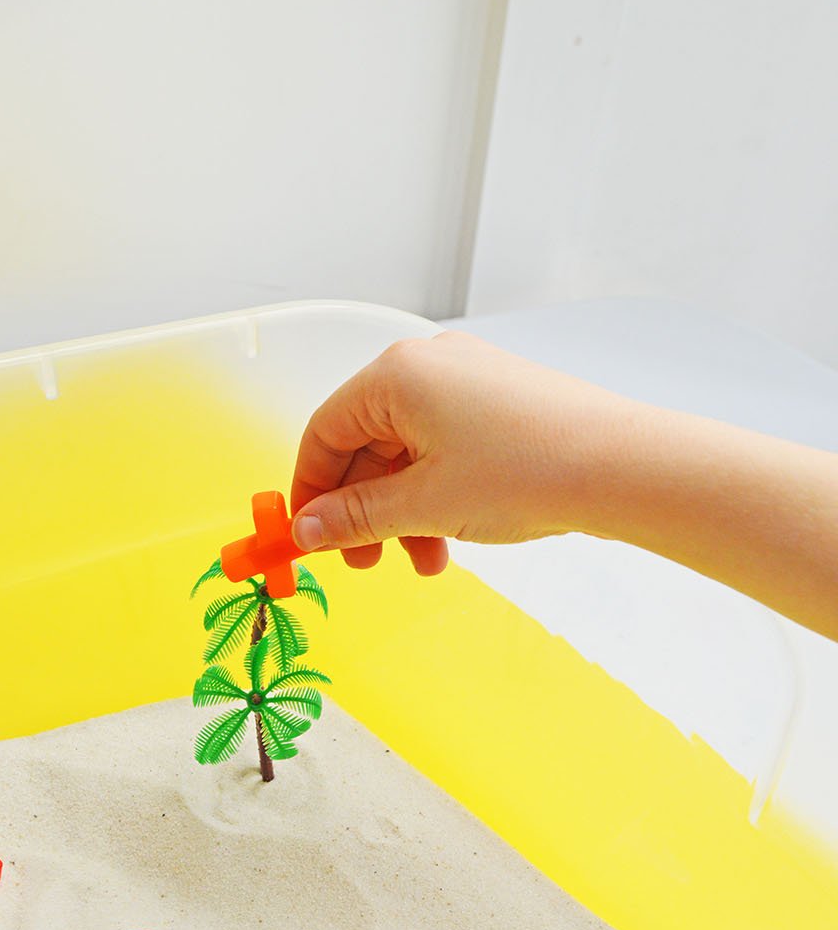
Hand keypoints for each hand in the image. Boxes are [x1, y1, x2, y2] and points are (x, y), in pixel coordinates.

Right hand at [289, 331, 631, 574]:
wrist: (622, 467)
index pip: (325, 431)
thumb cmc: (526, 472)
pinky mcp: (500, 406)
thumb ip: (356, 517)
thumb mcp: (424, 505)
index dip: (310, 490)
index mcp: (397, 376)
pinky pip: (445, 452)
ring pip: (408, 454)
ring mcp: (469, 384)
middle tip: (362, 561)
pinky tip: (450, 541)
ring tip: (420, 562)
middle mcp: (429, 367)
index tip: (307, 538)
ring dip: (402, 514)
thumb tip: (306, 531)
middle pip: (365, 443)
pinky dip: (437, 497)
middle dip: (361, 509)